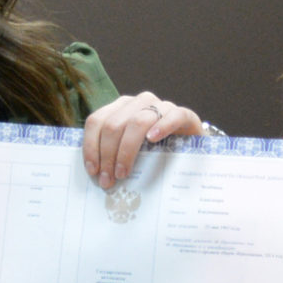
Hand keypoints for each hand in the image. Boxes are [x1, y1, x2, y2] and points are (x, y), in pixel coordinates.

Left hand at [82, 91, 203, 191]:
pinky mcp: (184, 114)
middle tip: (108, 179)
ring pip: (137, 121)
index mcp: (121, 107)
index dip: (91, 146)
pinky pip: (172, 116)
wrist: (191, 147)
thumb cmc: (156, 151)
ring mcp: (161, 106)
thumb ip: (113, 153)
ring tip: (123, 172)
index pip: (97, 121)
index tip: (92, 171)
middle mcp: (139, 102)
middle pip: (114, 124)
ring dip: (126, 150)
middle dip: (107, 155)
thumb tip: (94, 174)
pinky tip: (152, 140)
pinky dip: (161, 127)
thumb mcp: (130, 149)